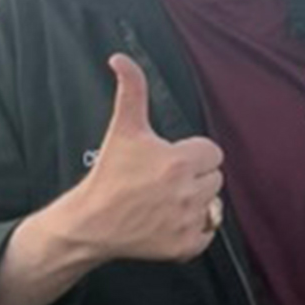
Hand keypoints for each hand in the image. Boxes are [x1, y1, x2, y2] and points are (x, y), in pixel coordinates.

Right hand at [68, 54, 224, 262]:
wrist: (90, 223)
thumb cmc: (108, 176)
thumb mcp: (123, 128)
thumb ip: (131, 90)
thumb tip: (121, 58)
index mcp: (179, 161)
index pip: (212, 152)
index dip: (192, 154)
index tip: (170, 159)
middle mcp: (187, 192)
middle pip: (214, 177)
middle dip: (194, 176)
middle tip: (164, 180)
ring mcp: (187, 221)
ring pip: (212, 204)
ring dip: (195, 201)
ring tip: (165, 200)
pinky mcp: (184, 246)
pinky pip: (206, 234)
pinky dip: (192, 230)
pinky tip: (168, 221)